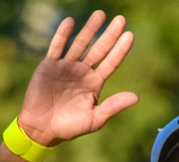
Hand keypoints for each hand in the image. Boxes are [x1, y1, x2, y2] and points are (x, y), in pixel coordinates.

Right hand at [18, 10, 137, 146]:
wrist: (42, 129)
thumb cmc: (69, 127)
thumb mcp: (95, 119)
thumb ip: (113, 106)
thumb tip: (136, 97)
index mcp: (95, 84)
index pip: (111, 63)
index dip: (120, 50)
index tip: (130, 36)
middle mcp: (83, 72)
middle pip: (99, 49)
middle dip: (109, 35)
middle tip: (121, 20)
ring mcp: (66, 67)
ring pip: (80, 44)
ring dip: (90, 29)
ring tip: (100, 15)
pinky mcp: (49, 65)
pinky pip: (57, 46)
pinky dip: (63, 34)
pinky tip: (70, 22)